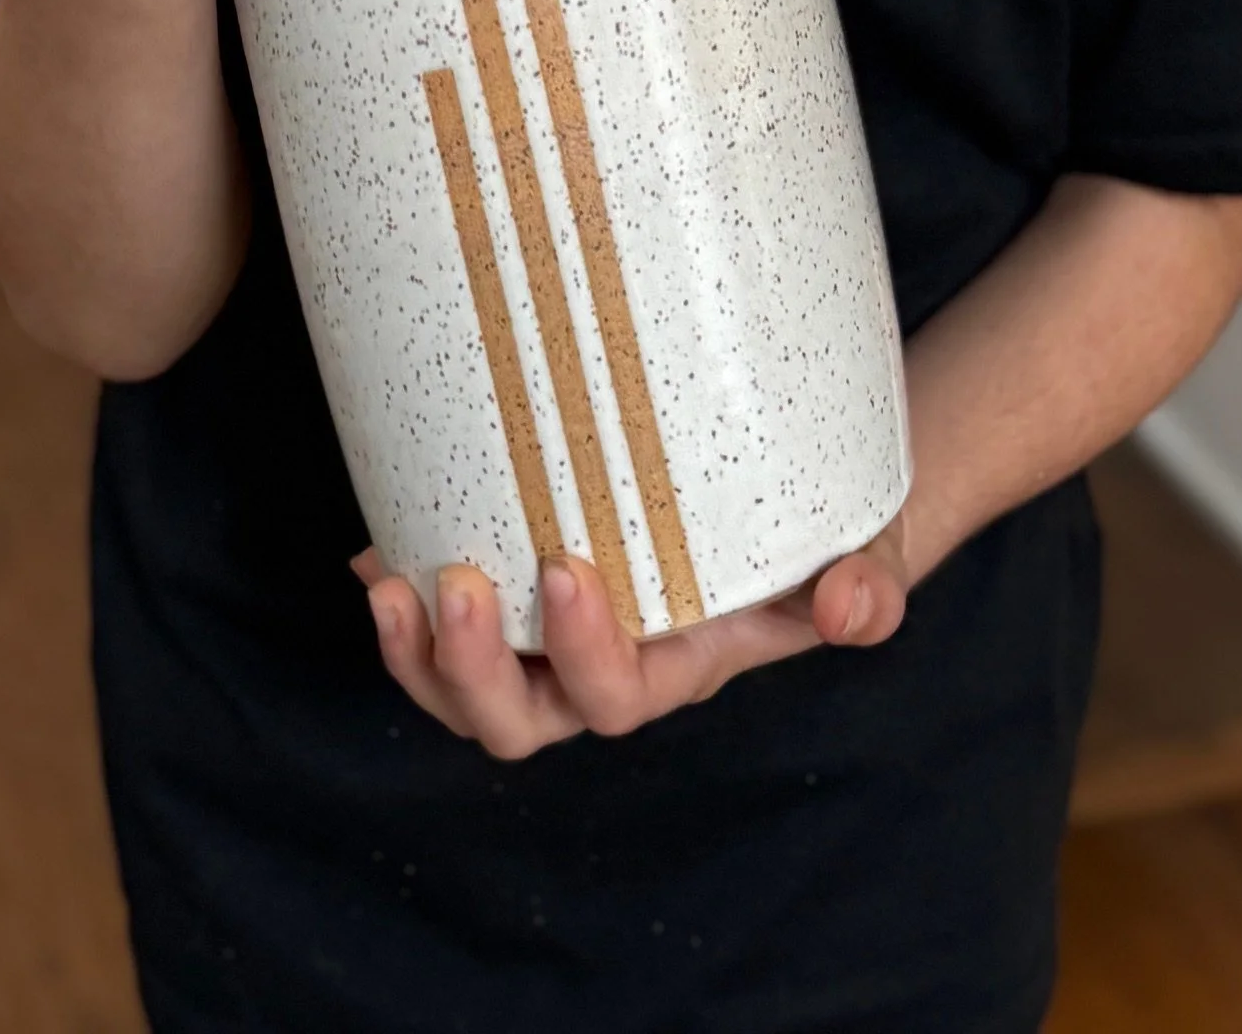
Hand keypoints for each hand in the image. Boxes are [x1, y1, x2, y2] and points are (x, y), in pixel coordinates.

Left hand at [352, 522, 910, 759]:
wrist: (801, 519)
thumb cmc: (823, 550)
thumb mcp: (863, 564)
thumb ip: (868, 593)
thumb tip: (849, 608)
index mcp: (670, 671)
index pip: (612, 699)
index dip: (581, 654)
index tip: (570, 570)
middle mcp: (597, 672)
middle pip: (514, 721)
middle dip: (469, 670)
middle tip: (455, 584)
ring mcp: (547, 640)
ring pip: (462, 691)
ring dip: (414, 653)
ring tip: (385, 581)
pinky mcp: (518, 593)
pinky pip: (446, 622)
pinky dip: (402, 600)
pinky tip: (373, 543)